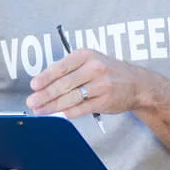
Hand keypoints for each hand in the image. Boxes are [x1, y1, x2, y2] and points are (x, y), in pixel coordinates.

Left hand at [26, 49, 145, 117]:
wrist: (137, 84)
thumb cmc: (109, 72)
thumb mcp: (90, 61)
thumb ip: (69, 68)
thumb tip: (45, 80)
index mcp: (87, 55)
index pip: (61, 67)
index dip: (45, 77)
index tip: (34, 85)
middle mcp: (94, 69)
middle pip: (64, 84)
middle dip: (45, 94)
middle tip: (32, 101)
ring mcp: (101, 86)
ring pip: (71, 97)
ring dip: (52, 106)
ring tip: (40, 110)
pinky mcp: (104, 101)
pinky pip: (82, 108)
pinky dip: (68, 112)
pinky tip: (58, 114)